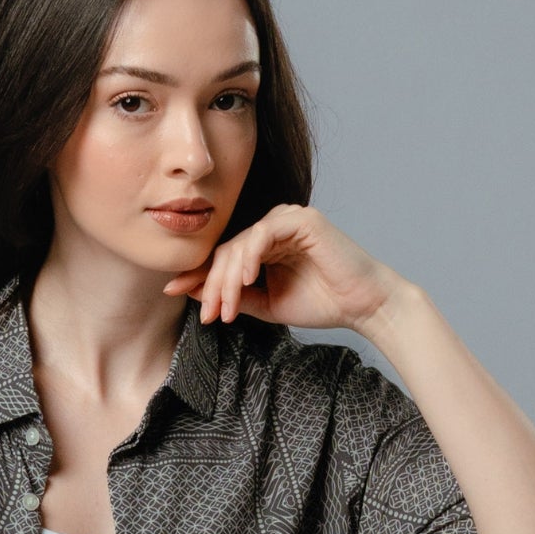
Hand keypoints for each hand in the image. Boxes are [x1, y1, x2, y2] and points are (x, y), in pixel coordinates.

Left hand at [168, 204, 403, 333]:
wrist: (362, 305)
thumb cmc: (321, 303)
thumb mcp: (265, 304)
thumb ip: (233, 295)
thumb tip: (190, 290)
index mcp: (263, 243)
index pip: (222, 256)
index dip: (197, 275)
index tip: (172, 292)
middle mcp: (273, 226)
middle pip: (226, 251)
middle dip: (211, 285)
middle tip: (207, 314)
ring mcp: (287, 219)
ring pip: (240, 245)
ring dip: (227, 279)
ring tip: (226, 309)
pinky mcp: (301, 219)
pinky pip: (263, 234)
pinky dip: (250, 257)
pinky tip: (247, 280)